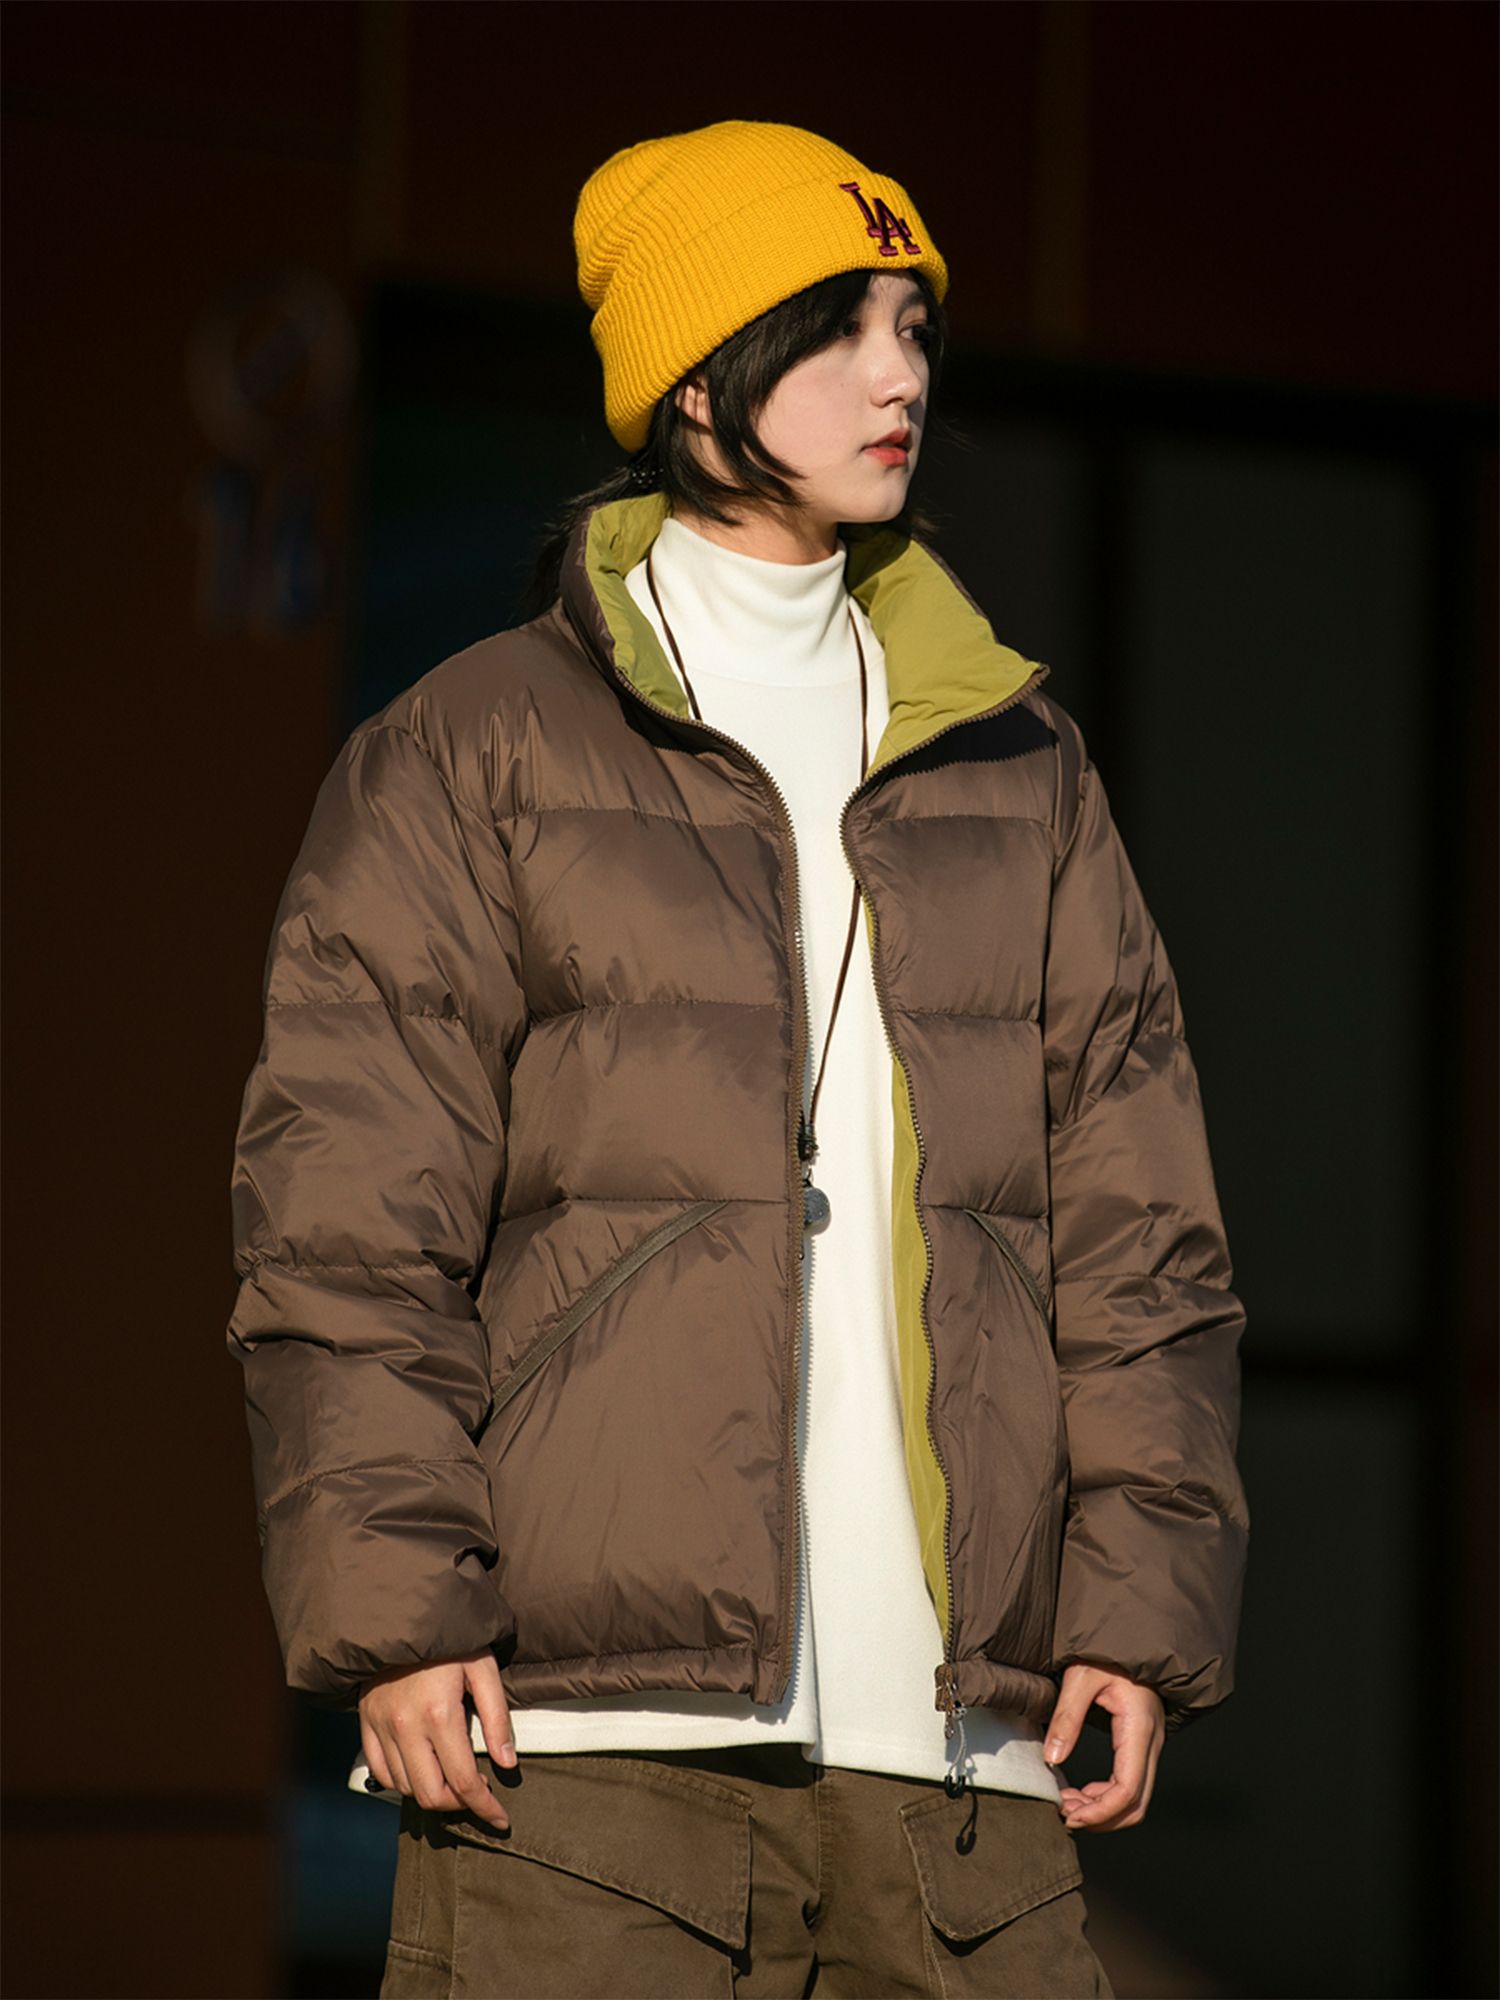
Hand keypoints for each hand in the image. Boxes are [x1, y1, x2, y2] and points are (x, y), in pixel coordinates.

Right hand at [358, 1650, 516, 1830]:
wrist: (402, 1610)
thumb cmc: (450, 1638)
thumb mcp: (483, 1667)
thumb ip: (496, 1717)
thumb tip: (507, 1763)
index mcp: (439, 1714)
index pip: (464, 1781)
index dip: (486, 1807)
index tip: (501, 1818)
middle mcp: (405, 1727)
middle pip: (431, 1795)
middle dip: (459, 1806)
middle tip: (478, 1794)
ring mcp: (381, 1726)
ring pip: (405, 1788)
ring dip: (431, 1794)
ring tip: (452, 1779)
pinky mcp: (366, 1722)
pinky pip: (379, 1771)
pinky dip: (401, 1781)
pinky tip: (421, 1770)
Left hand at [1043, 1661, 1163, 1831]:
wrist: (1132, 1635)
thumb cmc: (1109, 1651)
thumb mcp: (1081, 1677)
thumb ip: (1067, 1717)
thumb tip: (1052, 1758)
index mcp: (1139, 1729)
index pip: (1127, 1790)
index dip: (1100, 1812)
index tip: (1070, 1816)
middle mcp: (1151, 1743)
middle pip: (1136, 1804)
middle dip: (1101, 1818)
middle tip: (1066, 1815)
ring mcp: (1150, 1745)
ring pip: (1136, 1799)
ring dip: (1104, 1810)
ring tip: (1069, 1804)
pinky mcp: (1142, 1744)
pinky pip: (1131, 1783)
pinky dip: (1108, 1796)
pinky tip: (1082, 1792)